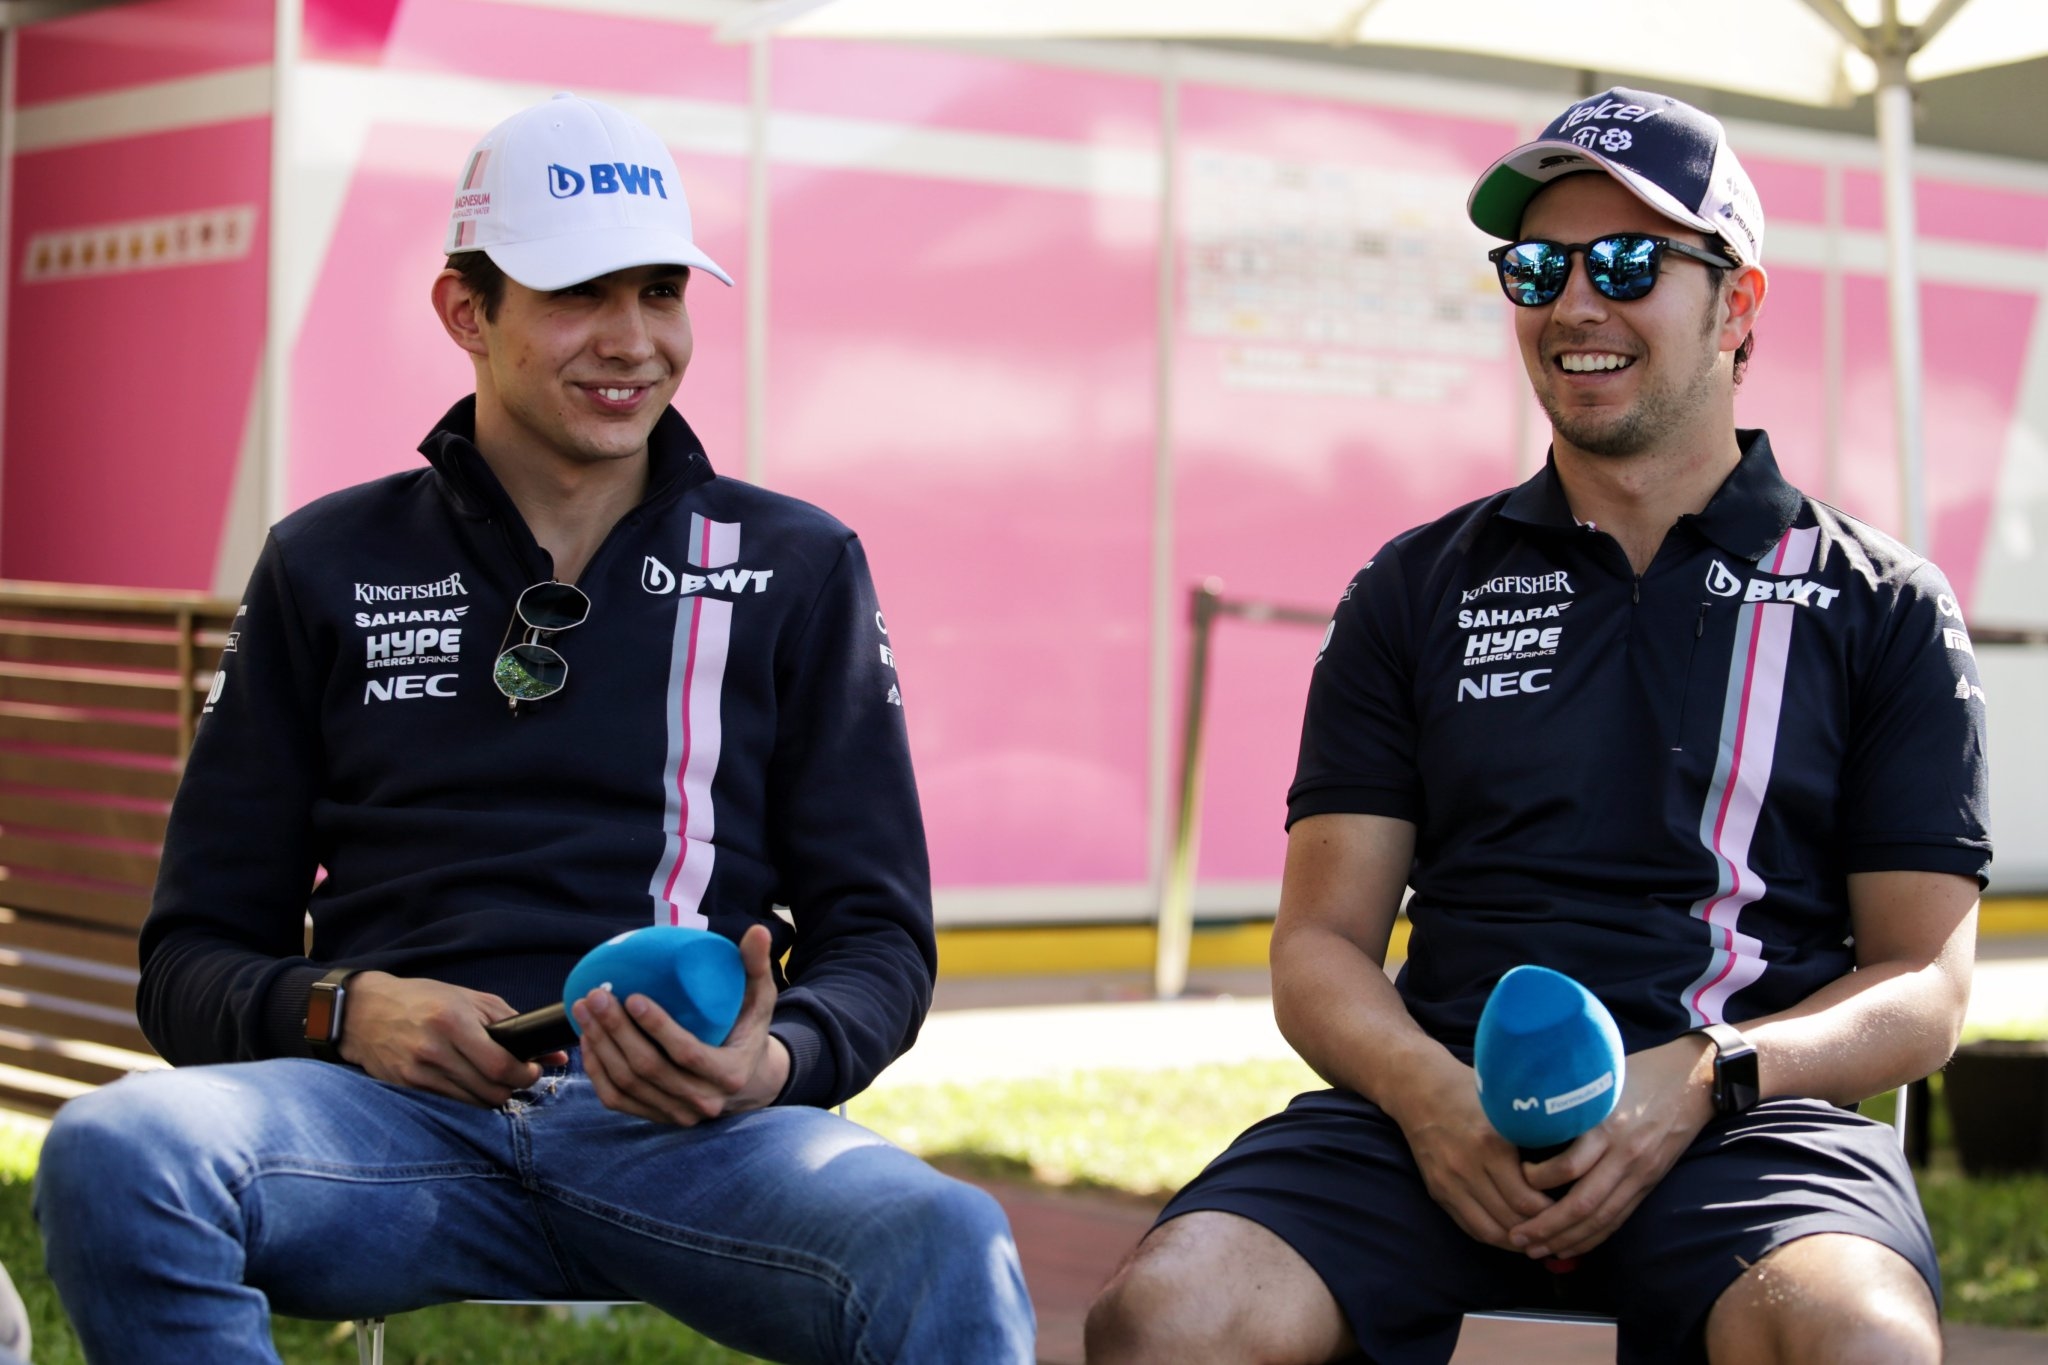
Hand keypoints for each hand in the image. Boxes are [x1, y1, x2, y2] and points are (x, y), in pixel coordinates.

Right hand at [338, 972, 565, 1106]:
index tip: (534, 1068)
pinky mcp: (408, 1088)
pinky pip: (452, 1104)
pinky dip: (469, 1098)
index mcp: (453, 1022)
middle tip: (519, 1076)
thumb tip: (555, 1052)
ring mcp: (418, 1073)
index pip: (500, 1066)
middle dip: (514, 1088)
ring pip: (474, 1103)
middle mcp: (434, 1050)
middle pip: (490, 1091)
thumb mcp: (469, 999)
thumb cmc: (423, 1000)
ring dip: (492, 1095)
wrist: (364, 1012)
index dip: (526, 1074)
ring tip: (496, 1079)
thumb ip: (513, 1023)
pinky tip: (471, 1083)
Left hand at [573, 924, 791, 1125]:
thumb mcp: (759, 998)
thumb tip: (757, 931)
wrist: (747, 1080)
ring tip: (583, 1011)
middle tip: (596, 996)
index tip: (633, 996)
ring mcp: (676, 1114)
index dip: (658, 1028)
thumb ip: (757, 966)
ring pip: (627, 1084)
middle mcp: (702, 1101)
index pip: (688, 1054)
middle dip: (616, 1031)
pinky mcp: (655, 1117)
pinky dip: (597, 1070)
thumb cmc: (748, 1029)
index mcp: (730, 1073)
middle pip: (648, 1069)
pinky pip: (617, 1098)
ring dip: (600, 1047)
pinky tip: (587, 1040)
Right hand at [1393, 1058, 1554, 1250]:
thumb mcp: (1505, 1106)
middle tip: (1563, 1230)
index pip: (1527, 1200)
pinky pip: (1470, 1227)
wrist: (1418, 1090)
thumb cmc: (1470, 1092)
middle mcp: (1467, 1168)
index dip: (1553, 1213)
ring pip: (1490, 1231)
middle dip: (1540, 1231)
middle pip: (1511, 1220)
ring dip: (1518, 1241)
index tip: (1570, 1210)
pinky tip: (1514, 1236)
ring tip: (1541, 1239)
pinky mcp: (1438, 1191)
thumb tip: (1572, 1160)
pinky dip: (1495, 1237)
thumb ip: (1533, 1133)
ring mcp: (1449, 1183)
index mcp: (1490, 1145)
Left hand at [1506, 1033, 1717, 1261]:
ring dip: (1567, 1239)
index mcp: (1607, 1125)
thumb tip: (1522, 1112)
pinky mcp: (1648, 1182)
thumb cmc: (1636, 1074)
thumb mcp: (1598, 1081)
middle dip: (1547, 1225)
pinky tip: (1570, 1246)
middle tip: (1516, 1237)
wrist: (1691, 1081)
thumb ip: (1568, 1102)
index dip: (1539, 1183)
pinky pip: (1619, 1217)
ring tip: (1536, 1251)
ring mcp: (1639, 1171)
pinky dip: (1593, 1236)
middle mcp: (1624, 1153)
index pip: (1570, 1166)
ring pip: (1601, 1218)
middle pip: (1583, 1203)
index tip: (1512, 1181)